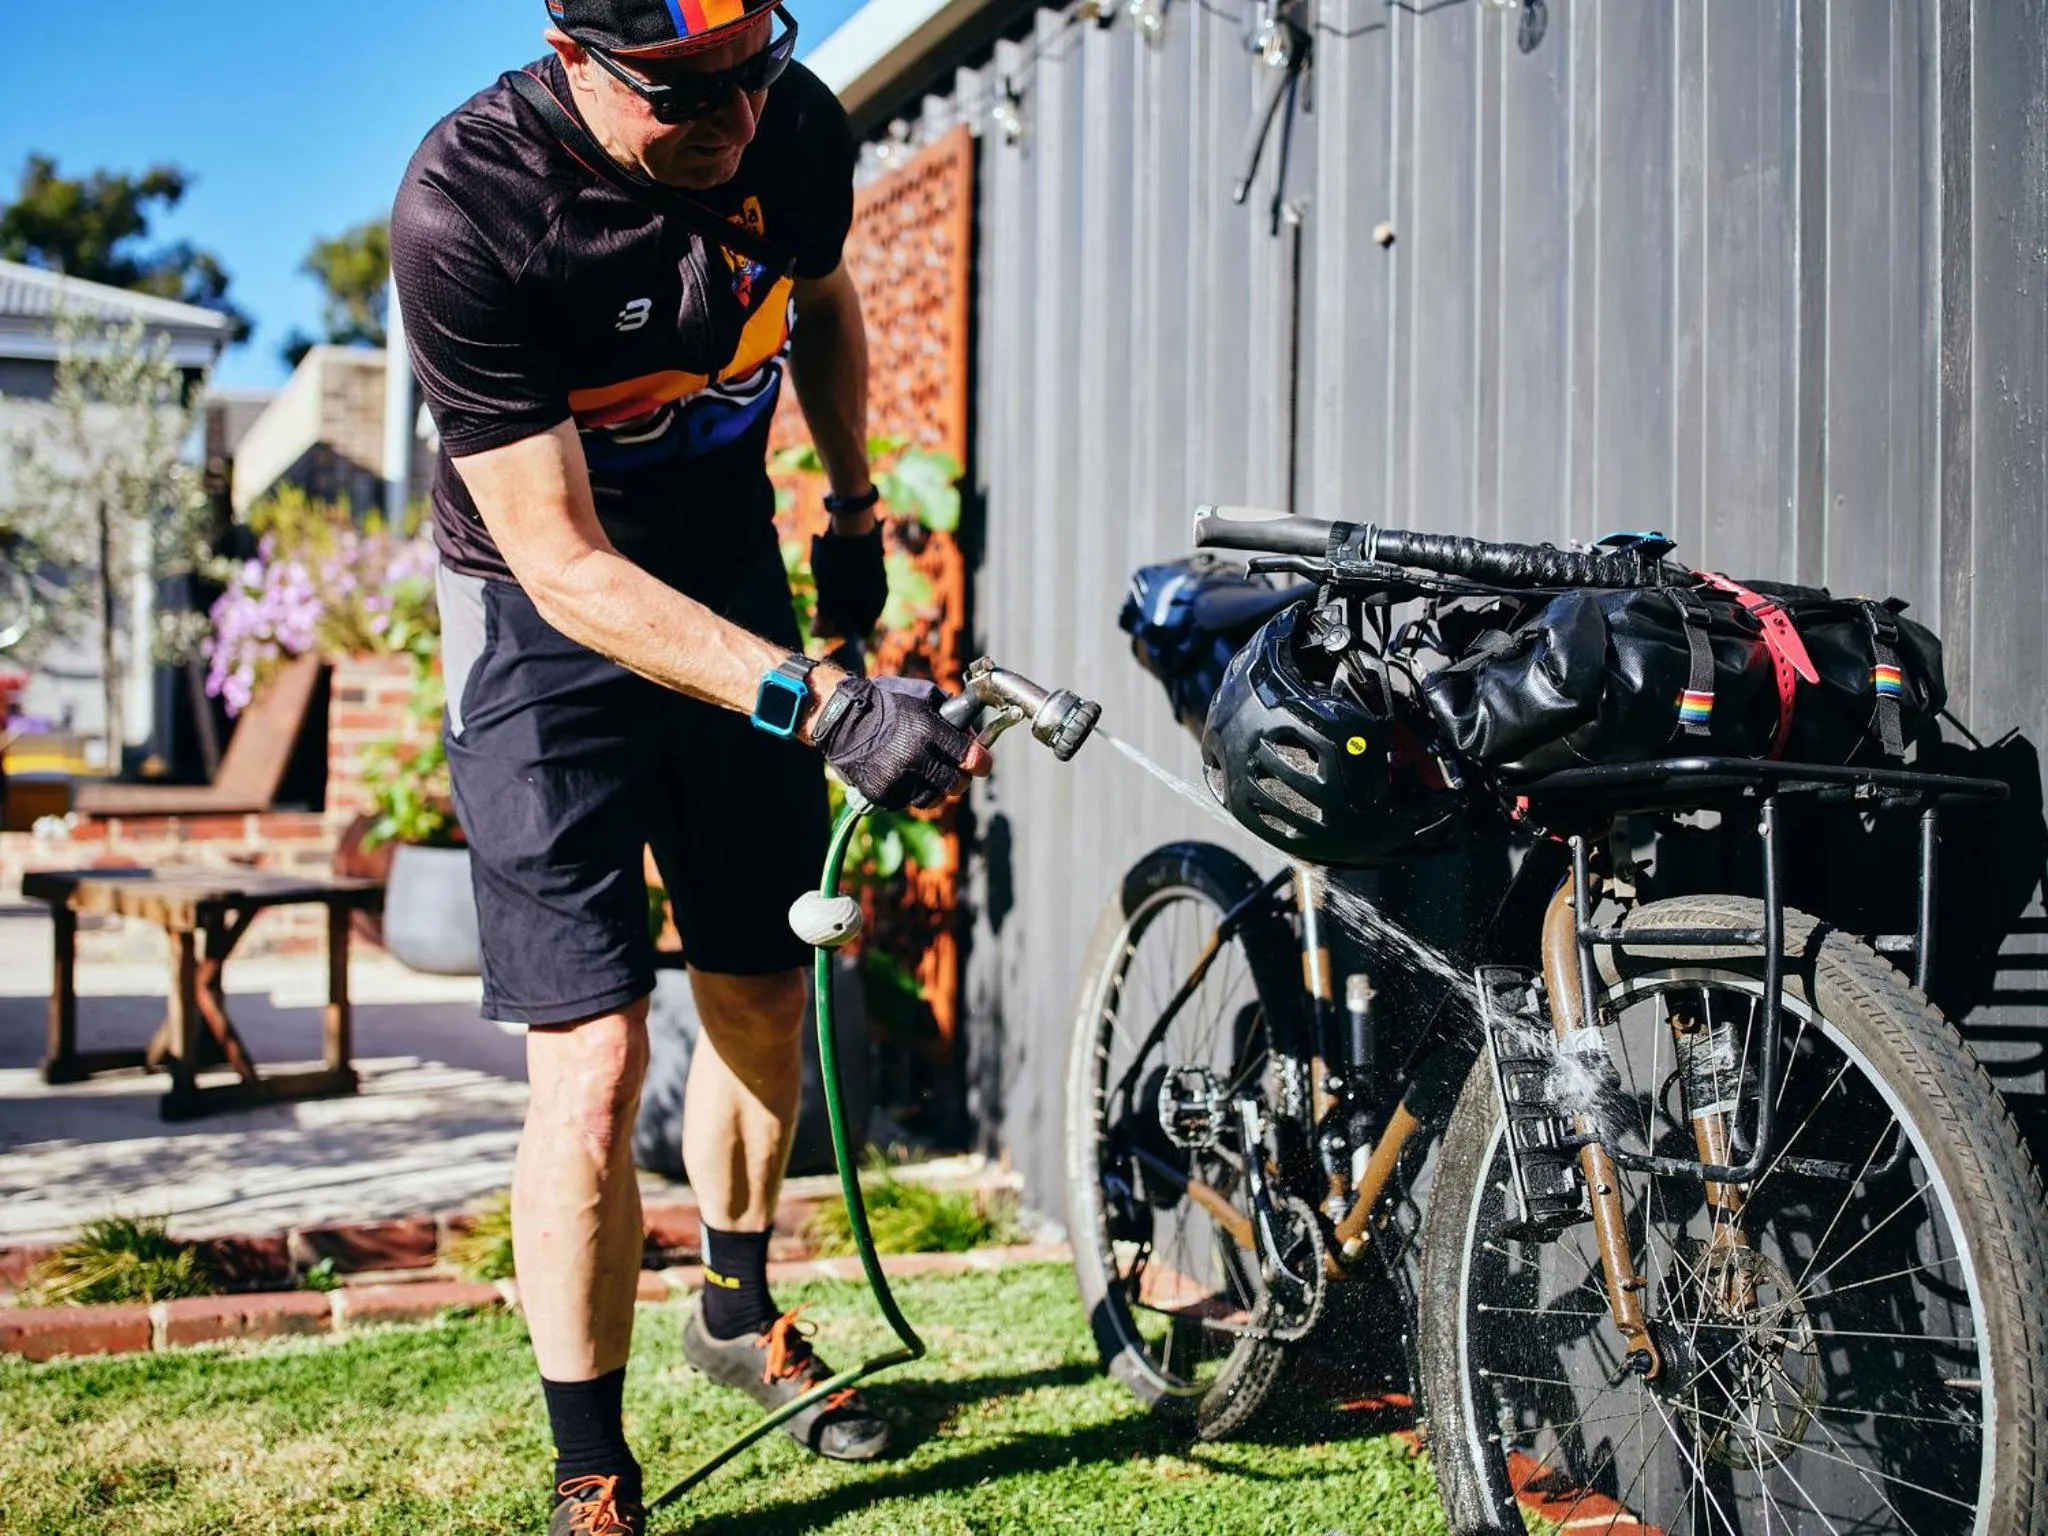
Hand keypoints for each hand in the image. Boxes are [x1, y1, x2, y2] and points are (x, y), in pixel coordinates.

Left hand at [810, 525, 887, 642]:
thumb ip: (824, 617)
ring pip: (857, 600)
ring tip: (825, 588)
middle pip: (857, 616)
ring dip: (840, 600)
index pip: (858, 633)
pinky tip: (832, 574)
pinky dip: (845, 586)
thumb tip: (816, 634)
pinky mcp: (873, 567)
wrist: (852, 527)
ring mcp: (878, 581)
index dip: (838, 633)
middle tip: (821, 607)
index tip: (821, 626)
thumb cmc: (840, 565)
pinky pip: (859, 585)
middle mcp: (879, 596)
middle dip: (837, 615)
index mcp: (873, 607)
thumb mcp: (827, 594)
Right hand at [811, 676, 991, 809]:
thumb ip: (950, 715)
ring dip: (934, 788)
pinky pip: (906, 801)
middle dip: (961, 778)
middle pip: (956, 784)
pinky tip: (901, 775)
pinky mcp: (881, 794)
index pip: (971, 757)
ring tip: (926, 773)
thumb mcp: (921, 696)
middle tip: (958, 772)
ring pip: (932, 798)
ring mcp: (897, 780)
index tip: (982, 763)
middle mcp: (914, 758)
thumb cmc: (883, 702)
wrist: (839, 717)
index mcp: (928, 731)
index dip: (981, 762)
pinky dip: (908, 792)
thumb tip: (971, 735)